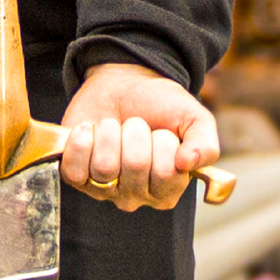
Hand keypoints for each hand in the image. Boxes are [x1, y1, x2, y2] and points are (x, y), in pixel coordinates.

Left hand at [57, 62, 218, 213]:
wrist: (124, 84)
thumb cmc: (161, 105)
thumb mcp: (194, 118)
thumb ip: (205, 144)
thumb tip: (189, 163)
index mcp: (170, 188)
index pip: (168, 174)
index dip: (165, 144)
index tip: (163, 132)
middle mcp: (138, 196)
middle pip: (136, 166)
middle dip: (137, 132)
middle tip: (137, 124)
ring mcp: (105, 189)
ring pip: (105, 168)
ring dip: (110, 132)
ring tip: (114, 125)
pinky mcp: (78, 176)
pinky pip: (75, 171)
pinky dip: (80, 142)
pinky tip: (89, 129)